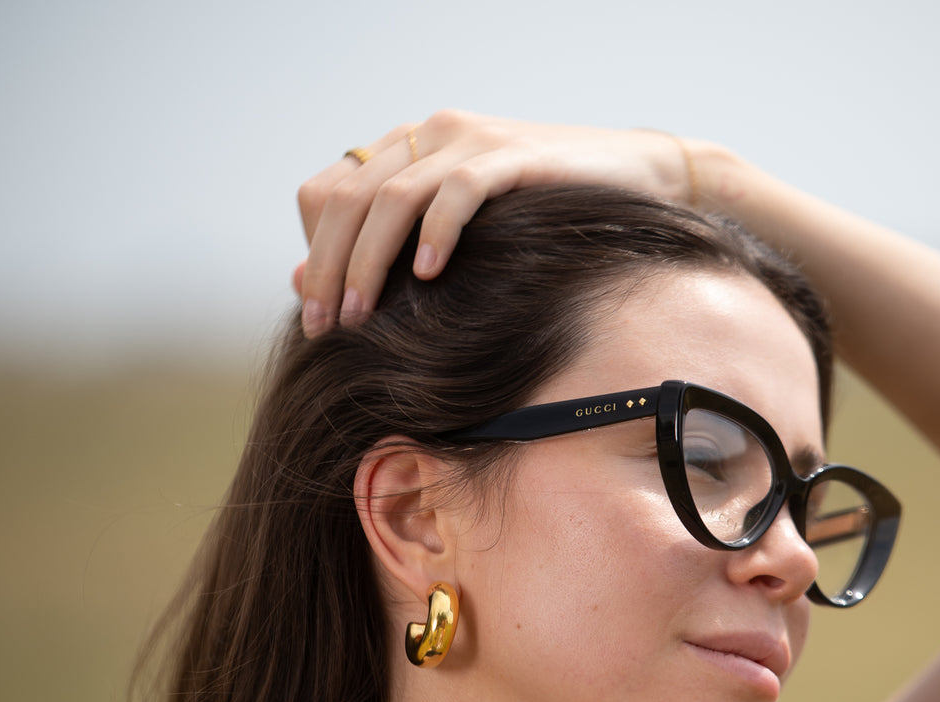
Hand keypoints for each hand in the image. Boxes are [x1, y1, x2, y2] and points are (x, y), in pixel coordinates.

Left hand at [294, 111, 695, 334]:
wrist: (635, 177)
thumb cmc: (541, 216)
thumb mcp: (456, 235)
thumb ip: (386, 250)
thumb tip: (304, 283)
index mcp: (407, 147)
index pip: (327, 192)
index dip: (315, 251)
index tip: (322, 311)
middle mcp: (431, 134)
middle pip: (347, 198)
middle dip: (328, 268)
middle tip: (325, 327)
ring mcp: (472, 140)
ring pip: (392, 197)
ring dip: (368, 262)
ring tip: (361, 316)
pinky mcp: (514, 156)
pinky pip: (459, 192)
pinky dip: (435, 234)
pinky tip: (427, 275)